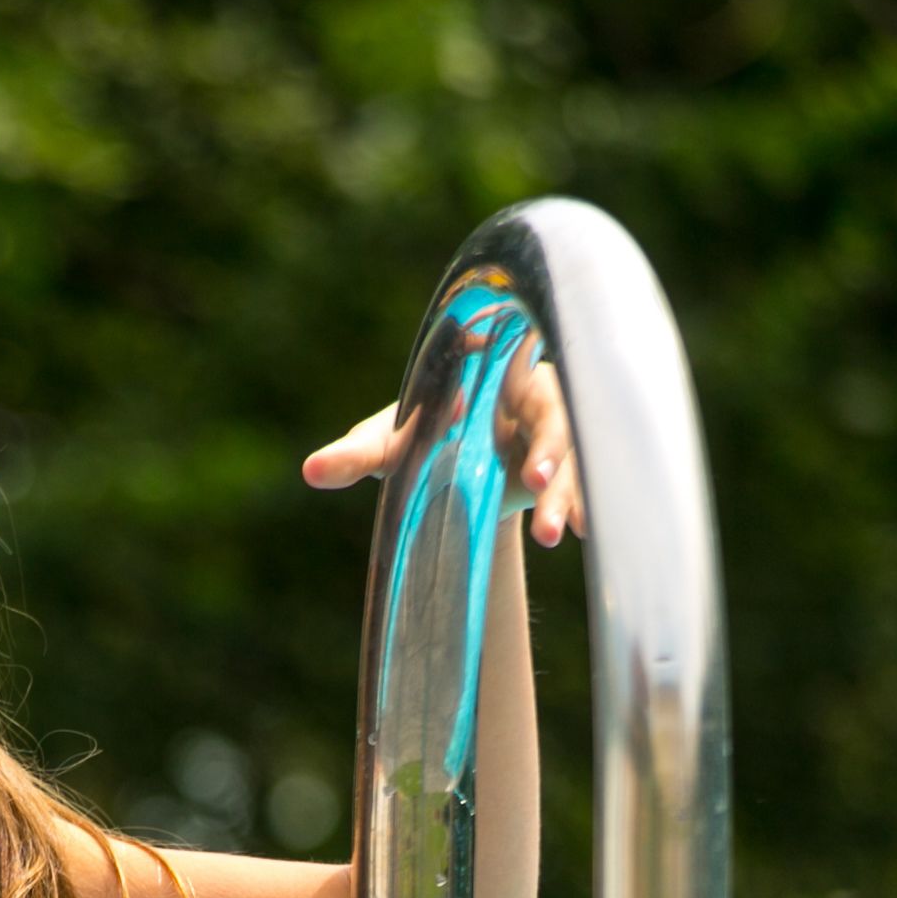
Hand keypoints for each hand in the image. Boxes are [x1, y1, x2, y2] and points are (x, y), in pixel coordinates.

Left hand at [301, 346, 582, 547]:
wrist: (454, 472)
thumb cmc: (423, 439)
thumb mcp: (391, 444)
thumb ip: (355, 454)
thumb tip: (310, 470)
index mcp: (495, 374)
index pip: (509, 364)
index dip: (508, 376)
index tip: (487, 406)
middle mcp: (535, 398)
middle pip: (552, 416)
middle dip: (546, 448)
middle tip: (532, 479)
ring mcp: (557, 437)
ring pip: (571, 458)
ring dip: (566, 492)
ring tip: (552, 533)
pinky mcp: (567, 472)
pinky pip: (583, 485)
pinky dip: (584, 506)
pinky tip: (586, 530)